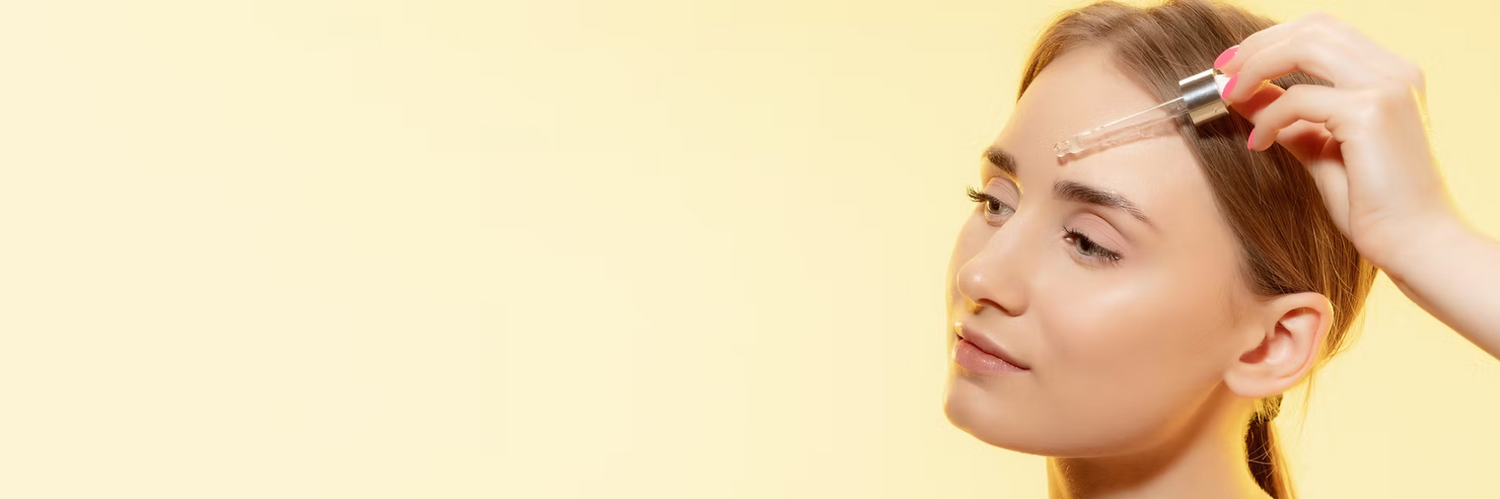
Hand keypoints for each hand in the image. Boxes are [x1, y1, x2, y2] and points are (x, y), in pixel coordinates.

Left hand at [1217, 11, 1463, 278]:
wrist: (1416, 244)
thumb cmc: (1375, 205)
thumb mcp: (1323, 150)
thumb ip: (1290, 118)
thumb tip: (1245, 95)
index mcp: (1392, 74)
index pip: (1324, 30)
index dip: (1273, 39)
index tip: (1233, 65)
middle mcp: (1395, 71)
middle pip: (1312, 28)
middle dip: (1257, 46)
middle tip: (1221, 74)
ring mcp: (1386, 87)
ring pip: (1304, 48)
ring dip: (1256, 68)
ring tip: (1229, 97)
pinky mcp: (1370, 113)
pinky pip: (1298, 99)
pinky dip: (1269, 117)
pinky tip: (1259, 143)